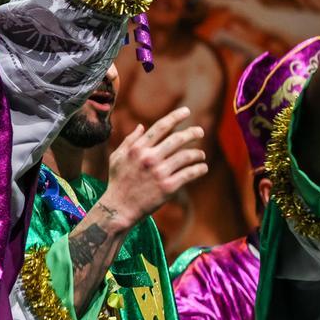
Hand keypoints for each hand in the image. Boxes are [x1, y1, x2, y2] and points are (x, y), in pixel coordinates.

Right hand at [97, 107, 205, 228]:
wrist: (120, 208)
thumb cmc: (117, 181)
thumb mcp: (117, 157)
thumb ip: (129, 140)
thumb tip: (142, 126)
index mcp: (137, 148)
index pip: (160, 127)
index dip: (175, 117)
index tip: (186, 111)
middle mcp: (149, 157)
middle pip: (177, 139)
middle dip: (192, 132)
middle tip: (200, 131)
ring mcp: (159, 172)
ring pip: (186, 156)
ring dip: (197, 153)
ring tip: (200, 155)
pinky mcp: (168, 187)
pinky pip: (189, 174)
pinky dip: (199, 169)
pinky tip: (202, 167)